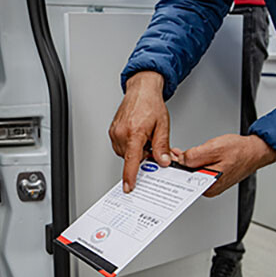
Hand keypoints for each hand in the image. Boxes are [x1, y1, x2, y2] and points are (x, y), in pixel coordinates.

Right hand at [108, 71, 173, 192]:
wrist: (141, 89)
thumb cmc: (151, 104)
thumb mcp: (162, 126)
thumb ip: (162, 146)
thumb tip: (163, 161)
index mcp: (134, 132)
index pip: (131, 160)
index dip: (130, 176)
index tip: (129, 187)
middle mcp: (121, 133)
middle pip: (130, 158)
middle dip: (141, 156)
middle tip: (151, 145)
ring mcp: (115, 132)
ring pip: (124, 153)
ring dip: (135, 150)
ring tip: (144, 136)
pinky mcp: (112, 131)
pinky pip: (120, 146)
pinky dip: (129, 145)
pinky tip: (137, 134)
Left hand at [178, 134, 275, 196]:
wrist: (255, 151)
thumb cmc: (240, 151)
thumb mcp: (214, 148)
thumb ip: (194, 156)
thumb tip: (181, 159)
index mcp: (208, 185)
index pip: (182, 180)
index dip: (174, 168)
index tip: (169, 159)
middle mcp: (209, 188)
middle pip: (185, 177)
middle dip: (179, 164)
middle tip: (175, 153)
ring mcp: (211, 184)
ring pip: (191, 172)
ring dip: (187, 162)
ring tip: (187, 152)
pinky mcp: (212, 178)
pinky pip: (198, 170)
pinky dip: (195, 162)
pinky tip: (196, 154)